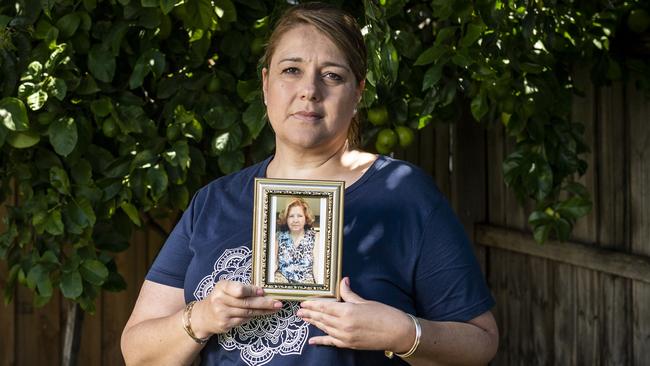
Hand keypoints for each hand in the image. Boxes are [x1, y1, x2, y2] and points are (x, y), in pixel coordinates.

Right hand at [192, 280, 282, 336]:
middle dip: (265, 303)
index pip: (240, 290)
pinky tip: (262, 313)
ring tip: (275, 308)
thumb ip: (241, 288)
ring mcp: (222, 313)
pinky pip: (244, 320)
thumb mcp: (226, 288)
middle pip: (247, 303)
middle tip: (278, 302)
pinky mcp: (225, 324)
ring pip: (248, 313)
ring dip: (263, 311)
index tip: (263, 292)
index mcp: (222, 287)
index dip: (252, 291)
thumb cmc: (220, 298)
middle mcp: (220, 300)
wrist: (204, 316)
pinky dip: (254, 316)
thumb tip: (262, 291)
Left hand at [297, 277, 414, 351]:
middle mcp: (343, 325)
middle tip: (298, 311)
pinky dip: (321, 340)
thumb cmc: (384, 314)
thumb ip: (349, 293)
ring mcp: (345, 337)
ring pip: (324, 328)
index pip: (324, 307)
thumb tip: (342, 281)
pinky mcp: (349, 344)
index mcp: (347, 312)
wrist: (397, 333)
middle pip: (321, 318)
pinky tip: (312, 340)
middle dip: (309, 314)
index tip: (303, 302)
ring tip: (303, 319)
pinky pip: (331, 342)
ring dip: (313, 323)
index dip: (312, 305)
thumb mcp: (365, 301)